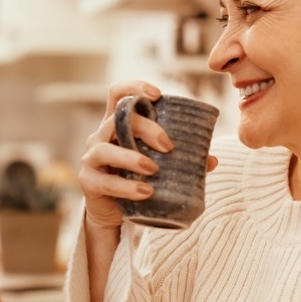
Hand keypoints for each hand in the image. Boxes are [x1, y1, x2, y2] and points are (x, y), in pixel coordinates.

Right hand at [78, 81, 172, 232]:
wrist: (114, 213)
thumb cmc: (136, 179)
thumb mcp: (158, 165)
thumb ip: (182, 160)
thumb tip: (212, 160)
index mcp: (117, 125)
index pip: (117, 94)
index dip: (134, 88)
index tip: (157, 95)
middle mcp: (100, 136)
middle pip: (117, 118)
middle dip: (145, 128)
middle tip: (168, 146)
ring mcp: (91, 158)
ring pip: (104, 148)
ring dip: (131, 157)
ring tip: (154, 170)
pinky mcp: (88, 182)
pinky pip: (105, 182)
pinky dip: (126, 187)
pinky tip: (146, 192)